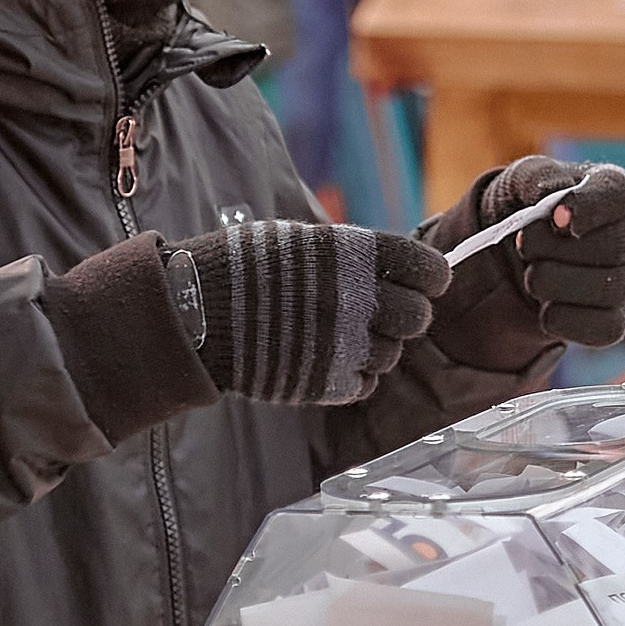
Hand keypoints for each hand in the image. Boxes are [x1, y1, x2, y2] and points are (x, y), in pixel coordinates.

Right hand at [161, 219, 444, 405]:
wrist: (194, 311)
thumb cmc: (242, 267)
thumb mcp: (299, 241)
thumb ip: (350, 255)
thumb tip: (390, 267)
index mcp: (354, 254)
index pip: (428, 269)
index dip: (430, 277)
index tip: (426, 282)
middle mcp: (356, 298)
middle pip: (418, 318)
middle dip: (406, 316)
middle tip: (384, 313)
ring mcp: (343, 345)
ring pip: (391, 355)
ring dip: (376, 347)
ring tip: (341, 335)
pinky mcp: (326, 383)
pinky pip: (364, 385)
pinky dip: (353, 376)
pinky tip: (327, 358)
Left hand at [420, 157, 624, 374]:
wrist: (515, 253)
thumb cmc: (529, 206)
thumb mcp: (521, 180)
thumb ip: (535, 177)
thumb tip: (548, 194)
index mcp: (617, 190)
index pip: (619, 193)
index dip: (589, 206)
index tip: (555, 218)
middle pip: (617, 244)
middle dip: (558, 248)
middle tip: (523, 246)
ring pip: (612, 288)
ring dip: (558, 283)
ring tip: (530, 277)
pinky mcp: (617, 320)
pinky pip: (605, 329)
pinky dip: (566, 320)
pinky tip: (543, 308)